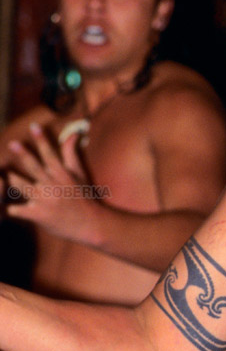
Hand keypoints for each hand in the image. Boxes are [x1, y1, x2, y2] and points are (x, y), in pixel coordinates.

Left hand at [5, 122, 99, 241]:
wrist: (90, 224)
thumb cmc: (83, 197)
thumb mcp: (79, 174)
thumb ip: (71, 153)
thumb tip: (72, 133)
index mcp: (62, 174)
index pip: (50, 153)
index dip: (42, 139)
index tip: (34, 126)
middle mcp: (53, 185)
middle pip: (34, 166)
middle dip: (23, 154)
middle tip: (12, 143)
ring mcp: (45, 200)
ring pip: (21, 186)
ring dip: (10, 179)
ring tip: (1, 174)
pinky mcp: (38, 215)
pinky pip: (17, 209)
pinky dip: (9, 208)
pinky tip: (4, 206)